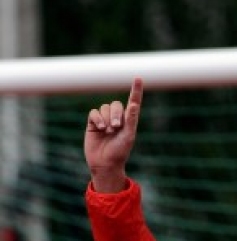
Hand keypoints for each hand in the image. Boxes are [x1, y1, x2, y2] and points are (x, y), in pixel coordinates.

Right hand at [84, 77, 143, 192]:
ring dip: (106, 118)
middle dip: (116, 114)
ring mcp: (105, 120)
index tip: (138, 78)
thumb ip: (131, 120)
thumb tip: (134, 104)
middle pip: (116, 104)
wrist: (105, 163)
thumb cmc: (120, 152)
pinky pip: (93, 112)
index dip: (135, 90)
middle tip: (116, 128)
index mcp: (130, 121)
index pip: (133, 102)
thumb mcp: (129, 136)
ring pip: (104, 107)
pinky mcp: (93, 123)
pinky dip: (97, 119)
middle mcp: (118, 118)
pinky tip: (100, 129)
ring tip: (108, 131)